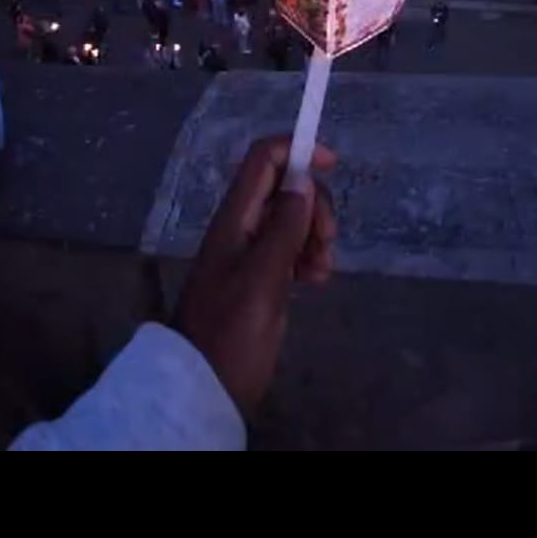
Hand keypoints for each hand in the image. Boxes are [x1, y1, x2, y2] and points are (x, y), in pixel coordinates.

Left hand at [174, 135, 336, 416]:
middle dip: (314, 205)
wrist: (202, 387)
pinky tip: (315, 280)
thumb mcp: (262, 280)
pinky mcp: (261, 278)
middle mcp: (242, 228)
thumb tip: (303, 182)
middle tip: (325, 243)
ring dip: (315, 234)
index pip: (263, 160)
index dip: (297, 150)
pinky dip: (308, 256)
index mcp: (234, 219)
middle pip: (285, 188)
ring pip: (292, 219)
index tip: (333, 164)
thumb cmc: (231, 334)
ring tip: (320, 270)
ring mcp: (251, 253)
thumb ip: (283, 229)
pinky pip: (291, 248)